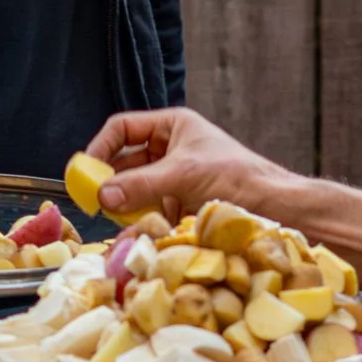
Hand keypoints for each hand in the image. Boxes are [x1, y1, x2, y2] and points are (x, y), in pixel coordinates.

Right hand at [80, 107, 306, 230]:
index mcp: (172, 127)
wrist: (275, 209)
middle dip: (110, 182)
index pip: (122, 129)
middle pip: (125, 162)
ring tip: (114, 220)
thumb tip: (102, 195)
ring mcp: (174, 179)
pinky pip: (150, 211)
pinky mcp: (179, 206)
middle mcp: (170, 150)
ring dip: (124, 205)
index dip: (101, 147)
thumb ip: (140, 184)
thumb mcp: (184, 174)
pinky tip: (133, 234)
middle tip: (93, 201)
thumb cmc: (237, 177)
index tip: (85, 171)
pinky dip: (139, 222)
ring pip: (135, 190)